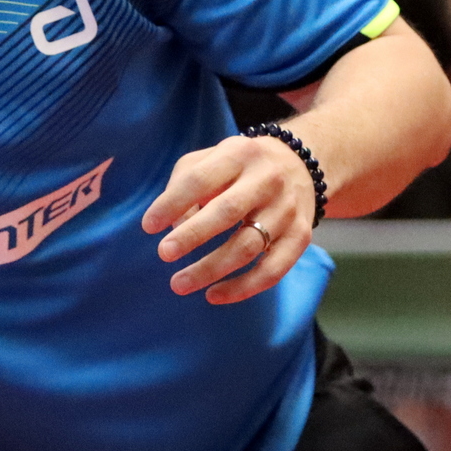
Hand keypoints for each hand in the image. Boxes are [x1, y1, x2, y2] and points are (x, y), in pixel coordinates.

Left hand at [140, 135, 314, 303]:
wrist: (297, 165)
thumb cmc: (237, 167)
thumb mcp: (209, 159)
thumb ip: (184, 185)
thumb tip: (174, 226)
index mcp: (238, 155)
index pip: (200, 179)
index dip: (172, 203)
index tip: (148, 226)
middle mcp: (266, 180)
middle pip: (227, 212)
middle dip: (192, 235)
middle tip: (163, 254)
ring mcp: (287, 210)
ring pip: (248, 246)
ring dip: (211, 269)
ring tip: (179, 284)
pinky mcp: (301, 237)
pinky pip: (273, 270)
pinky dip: (242, 288)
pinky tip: (214, 295)